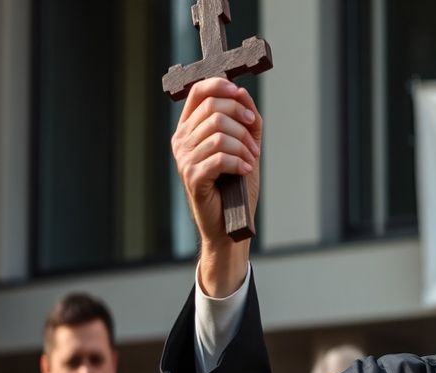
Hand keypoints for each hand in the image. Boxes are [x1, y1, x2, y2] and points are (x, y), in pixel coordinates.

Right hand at [170, 77, 262, 295]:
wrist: (231, 223)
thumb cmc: (236, 185)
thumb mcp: (246, 146)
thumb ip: (246, 120)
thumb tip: (242, 92)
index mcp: (190, 128)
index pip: (199, 92)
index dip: (221, 87)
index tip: (241, 98)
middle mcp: (182, 140)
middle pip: (213, 110)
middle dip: (242, 123)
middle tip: (254, 145)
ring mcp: (184, 159)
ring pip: (219, 134)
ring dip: (244, 147)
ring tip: (250, 161)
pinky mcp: (193, 177)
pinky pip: (220, 157)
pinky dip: (239, 162)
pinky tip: (246, 171)